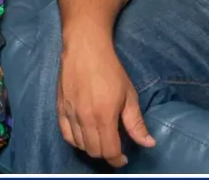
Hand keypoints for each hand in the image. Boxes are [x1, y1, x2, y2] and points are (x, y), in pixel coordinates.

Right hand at [56, 33, 154, 167]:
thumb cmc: (110, 70)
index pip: (109, 151)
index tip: (124, 157)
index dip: (117, 159)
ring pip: (79, 145)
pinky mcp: (60, 108)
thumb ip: (136, 123)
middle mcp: (84, 119)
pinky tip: (84, 135)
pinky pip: (66, 134)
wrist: (85, 48)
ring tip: (100, 139)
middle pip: (94, 151)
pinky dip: (76, 140)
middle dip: (106, 154)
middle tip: (114, 146)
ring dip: (91, 147)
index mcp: (104, 116)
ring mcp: (70, 114)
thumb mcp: (129, 96)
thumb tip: (148, 143)